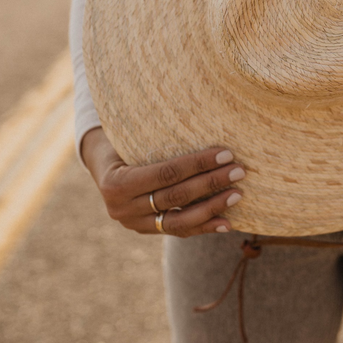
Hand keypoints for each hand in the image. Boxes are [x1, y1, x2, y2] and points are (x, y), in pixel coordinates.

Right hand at [80, 127, 244, 236]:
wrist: (103, 167)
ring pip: (179, 221)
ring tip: (237, 195)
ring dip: (212, 208)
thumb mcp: (128, 135)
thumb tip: (201, 110)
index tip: (226, 154)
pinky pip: (178, 231)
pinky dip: (203, 227)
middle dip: (211, 183)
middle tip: (239, 171)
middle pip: (176, 197)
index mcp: (116, 182)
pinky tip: (226, 223)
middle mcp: (122, 208)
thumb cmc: (123, 142)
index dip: (198, 164)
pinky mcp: (146, 231)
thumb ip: (156, 134)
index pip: (166, 173)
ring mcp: (133, 224)